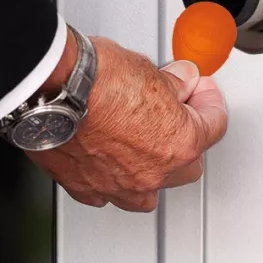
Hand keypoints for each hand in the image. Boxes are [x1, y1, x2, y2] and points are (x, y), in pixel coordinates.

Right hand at [27, 36, 227, 211]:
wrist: (48, 92)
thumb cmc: (94, 80)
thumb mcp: (147, 70)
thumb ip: (171, 85)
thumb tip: (180, 82)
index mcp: (180, 143)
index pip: (214, 125)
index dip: (209, 101)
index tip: (200, 90)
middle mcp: (153, 173)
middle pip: (188, 164)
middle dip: (185, 138)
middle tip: (174, 111)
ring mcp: (119, 186)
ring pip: (149, 190)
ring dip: (152, 169)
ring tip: (143, 143)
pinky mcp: (85, 188)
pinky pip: (108, 192)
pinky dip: (112, 177)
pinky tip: (108, 158)